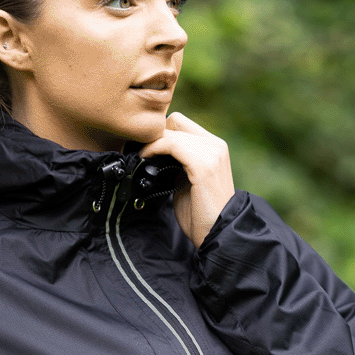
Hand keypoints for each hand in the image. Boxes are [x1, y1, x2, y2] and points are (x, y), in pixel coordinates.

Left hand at [139, 112, 234, 246]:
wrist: (216, 233)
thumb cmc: (199, 214)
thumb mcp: (187, 181)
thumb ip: (177, 164)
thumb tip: (154, 155)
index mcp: (214, 147)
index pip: (181, 123)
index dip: (160, 133)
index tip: (143, 148)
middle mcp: (215, 145)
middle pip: (175, 121)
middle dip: (155, 135)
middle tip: (138, 152)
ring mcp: (212, 153)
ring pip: (171, 130)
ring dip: (151, 142)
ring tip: (139, 156)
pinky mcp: (203, 164)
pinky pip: (171, 144)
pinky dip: (154, 148)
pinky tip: (145, 159)